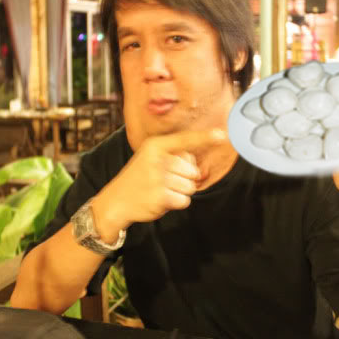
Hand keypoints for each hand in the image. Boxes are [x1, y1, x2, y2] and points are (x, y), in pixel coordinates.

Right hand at [93, 129, 226, 231]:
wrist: (116, 200)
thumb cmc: (140, 178)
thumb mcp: (151, 158)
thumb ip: (174, 156)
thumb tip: (199, 166)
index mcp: (155, 146)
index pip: (185, 140)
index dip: (205, 138)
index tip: (223, 135)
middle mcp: (157, 159)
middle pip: (193, 171)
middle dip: (186, 179)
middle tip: (165, 181)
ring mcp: (158, 178)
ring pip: (191, 187)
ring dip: (181, 192)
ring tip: (162, 190)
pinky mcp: (160, 197)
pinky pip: (184, 200)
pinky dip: (177, 203)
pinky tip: (161, 199)